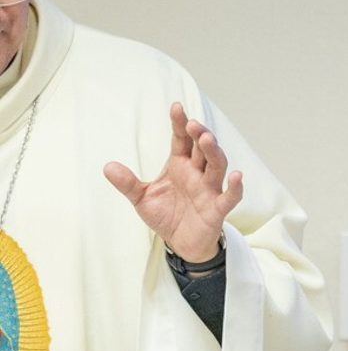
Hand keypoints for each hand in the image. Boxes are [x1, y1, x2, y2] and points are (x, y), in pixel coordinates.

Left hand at [105, 102, 242, 262]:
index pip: (181, 140)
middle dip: (200, 135)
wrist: (180, 243)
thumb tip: (107, 167)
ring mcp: (209, 190)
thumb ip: (127, 183)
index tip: (177, 107)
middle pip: (202, 149)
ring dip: (214, 153)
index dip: (180, 124)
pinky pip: (230, 197)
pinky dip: (235, 187)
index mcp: (180, 165)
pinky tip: (237, 176)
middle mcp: (197, 174)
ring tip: (207, 140)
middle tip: (193, 124)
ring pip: (217, 166)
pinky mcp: (218, 209)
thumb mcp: (141, 198)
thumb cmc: (166, 215)